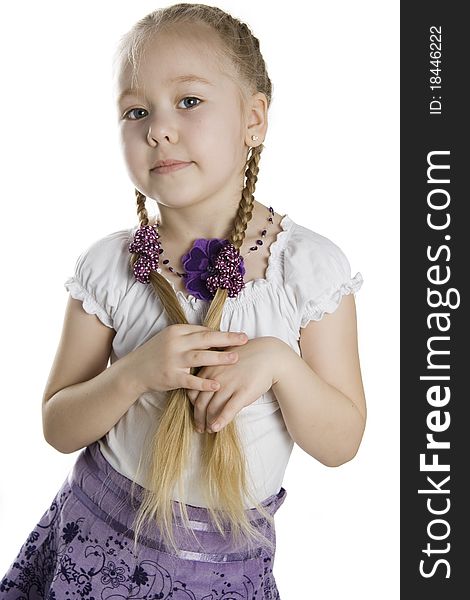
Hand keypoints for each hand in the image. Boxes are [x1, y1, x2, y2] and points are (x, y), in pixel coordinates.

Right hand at [122, 324, 249, 395]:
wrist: (134, 371)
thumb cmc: (155, 354)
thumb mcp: (170, 340)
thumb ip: (189, 337)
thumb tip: (214, 336)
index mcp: (176, 331)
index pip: (203, 330)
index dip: (221, 334)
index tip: (238, 336)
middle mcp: (175, 343)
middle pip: (205, 338)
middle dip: (227, 338)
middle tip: (244, 339)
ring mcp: (172, 360)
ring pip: (200, 357)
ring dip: (219, 358)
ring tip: (236, 358)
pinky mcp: (170, 377)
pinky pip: (190, 381)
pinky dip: (204, 383)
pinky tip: (217, 385)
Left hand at [186, 336, 280, 432]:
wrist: (269, 355)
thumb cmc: (247, 357)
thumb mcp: (225, 359)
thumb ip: (214, 371)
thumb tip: (206, 386)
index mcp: (210, 368)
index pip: (193, 391)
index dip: (193, 405)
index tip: (196, 413)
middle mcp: (217, 377)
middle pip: (200, 402)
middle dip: (198, 417)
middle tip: (199, 427)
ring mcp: (229, 385)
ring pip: (212, 408)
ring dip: (208, 422)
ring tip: (209, 430)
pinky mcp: (243, 392)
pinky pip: (228, 409)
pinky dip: (220, 421)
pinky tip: (216, 429)